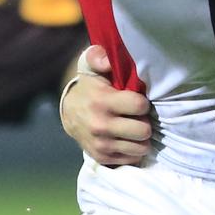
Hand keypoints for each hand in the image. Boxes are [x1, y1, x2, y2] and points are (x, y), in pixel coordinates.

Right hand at [60, 45, 152, 164]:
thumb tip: (107, 60)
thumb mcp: (91, 67)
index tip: (138, 99)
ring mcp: (102, 144)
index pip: (139, 105)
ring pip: (141, 147)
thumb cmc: (89, 86)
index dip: (143, 102)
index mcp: (102, 101)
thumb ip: (98, 57)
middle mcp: (101, 125)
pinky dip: (134, 148)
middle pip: (143, 131)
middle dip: (145, 121)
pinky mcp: (102, 157)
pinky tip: (127, 137)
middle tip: (138, 116)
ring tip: (134, 126)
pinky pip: (132, 157)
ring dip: (141, 137)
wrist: (69, 112)